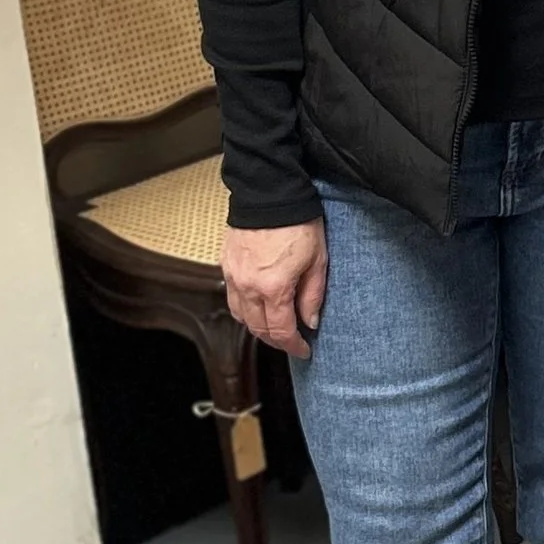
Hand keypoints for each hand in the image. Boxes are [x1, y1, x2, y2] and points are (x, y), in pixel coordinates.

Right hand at [222, 218, 326, 359]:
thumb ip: (312, 296)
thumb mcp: (317, 262)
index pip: (280, 330)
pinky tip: (258, 307)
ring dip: (258, 327)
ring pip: (241, 316)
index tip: (304, 349)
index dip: (293, 345)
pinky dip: (244, 310)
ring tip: (275, 327)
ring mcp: (234, 276)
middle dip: (276, 340)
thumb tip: (309, 322)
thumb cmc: (299, 224)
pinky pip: (232, 298)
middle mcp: (248, 287)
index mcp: (273, 288)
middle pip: (258, 328)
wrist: (271, 193)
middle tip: (292, 341)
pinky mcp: (227, 265)